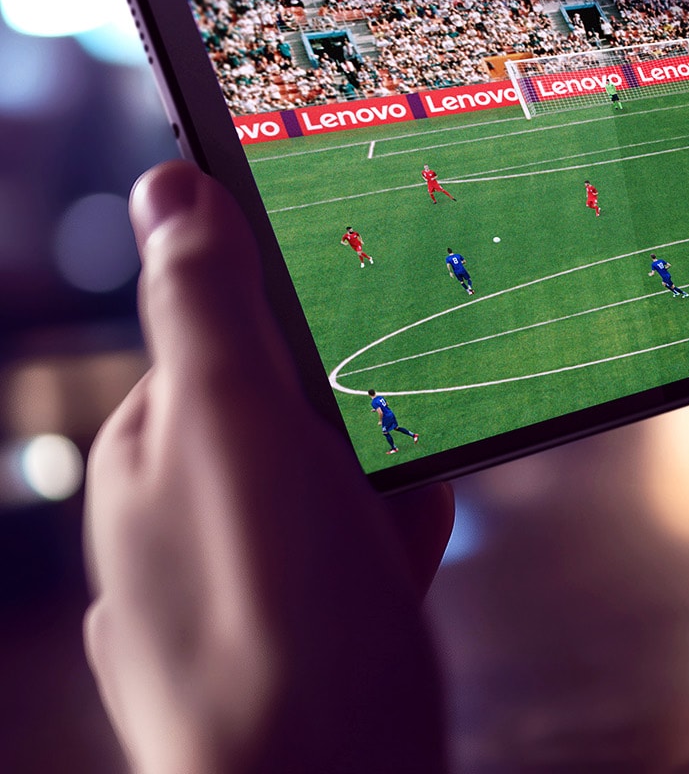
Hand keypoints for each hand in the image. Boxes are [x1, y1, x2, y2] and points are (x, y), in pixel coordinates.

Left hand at [85, 161, 453, 772]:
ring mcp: (231, 594)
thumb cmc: (279, 623)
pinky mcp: (291, 647)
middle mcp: (175, 526)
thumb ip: (203, 308)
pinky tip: (395, 584)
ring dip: (383, 498)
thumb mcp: (238, 430)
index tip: (350, 356)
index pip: (222, 348)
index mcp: (147, 461)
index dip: (297, 344)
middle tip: (378, 471)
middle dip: (357, 430)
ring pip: (334, 494)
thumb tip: (168, 188)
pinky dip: (389, 558)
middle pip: (295, 421)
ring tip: (389, 549)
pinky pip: (354, 564)